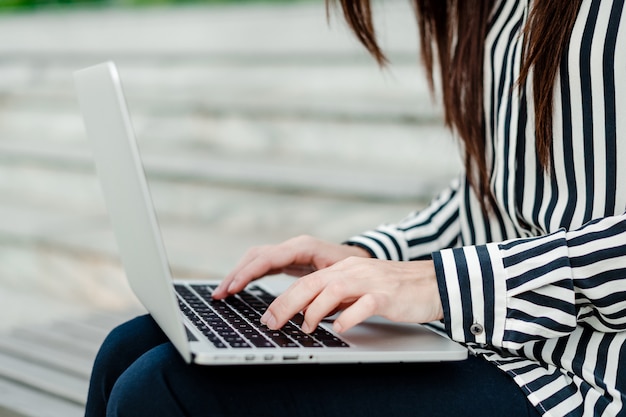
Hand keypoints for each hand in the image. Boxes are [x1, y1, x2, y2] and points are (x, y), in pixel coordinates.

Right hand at [212, 235, 370, 298]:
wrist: (363, 260)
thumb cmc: (354, 270)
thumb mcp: (339, 281)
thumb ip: (318, 291)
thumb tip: (297, 309)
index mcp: (303, 247)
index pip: (267, 258)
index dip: (247, 273)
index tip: (232, 288)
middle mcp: (293, 246)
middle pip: (256, 256)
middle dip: (236, 274)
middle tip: (219, 294)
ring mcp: (289, 251)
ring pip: (256, 258)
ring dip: (238, 274)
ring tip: (222, 293)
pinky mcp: (288, 260)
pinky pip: (262, 264)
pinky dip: (247, 275)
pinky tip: (237, 287)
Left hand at [260, 257, 443, 333]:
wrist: (430, 283)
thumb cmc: (393, 289)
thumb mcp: (359, 289)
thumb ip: (336, 298)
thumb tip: (309, 314)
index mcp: (344, 270)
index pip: (306, 281)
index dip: (283, 299)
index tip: (267, 316)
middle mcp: (353, 272)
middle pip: (312, 284)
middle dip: (287, 304)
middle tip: (272, 323)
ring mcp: (369, 282)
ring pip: (333, 290)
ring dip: (314, 311)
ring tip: (305, 328)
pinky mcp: (386, 295)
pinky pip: (364, 305)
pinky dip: (348, 317)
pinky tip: (339, 328)